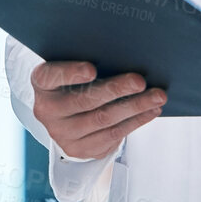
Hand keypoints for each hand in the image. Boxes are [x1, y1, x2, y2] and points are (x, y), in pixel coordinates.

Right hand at [30, 61, 165, 158]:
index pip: (50, 76)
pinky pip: (112, 135)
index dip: (70, 73)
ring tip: (157, 96)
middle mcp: (47, 111)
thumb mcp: (75, 68)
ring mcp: (62, 133)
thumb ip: (91, 59)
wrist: (68, 115)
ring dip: (135, 107)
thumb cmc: (78, 81)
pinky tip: (151, 111)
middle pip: (85, 100)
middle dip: (116, 90)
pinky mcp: (80, 149)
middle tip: (141, 81)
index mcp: (43, 84)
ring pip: (103, 120)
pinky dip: (136, 121)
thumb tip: (129, 52)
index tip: (92, 69)